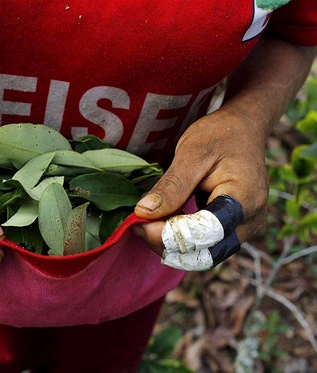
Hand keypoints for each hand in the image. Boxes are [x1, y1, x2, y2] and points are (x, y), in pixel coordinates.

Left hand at [132, 108, 268, 256]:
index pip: (203, 234)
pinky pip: (203, 245)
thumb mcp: (191, 153)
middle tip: (138, 222)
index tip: (139, 221)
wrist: (243, 129)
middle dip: (166, 243)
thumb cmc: (220, 135)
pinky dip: (179, 238)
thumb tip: (143, 212)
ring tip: (147, 220)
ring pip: (201, 254)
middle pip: (203, 253)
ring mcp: (243, 229)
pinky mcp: (232, 230)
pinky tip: (161, 220)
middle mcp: (249, 222)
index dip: (168, 234)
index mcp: (244, 200)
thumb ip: (171, 186)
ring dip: (170, 243)